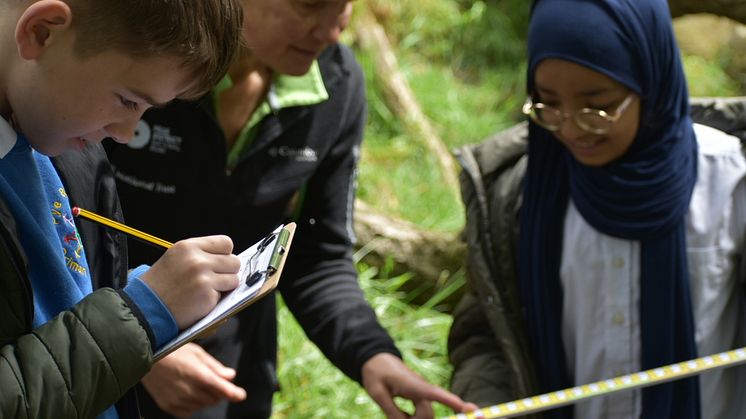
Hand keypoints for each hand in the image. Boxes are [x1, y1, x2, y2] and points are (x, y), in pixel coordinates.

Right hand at [141, 235, 240, 328]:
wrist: (144, 308)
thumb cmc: (160, 286)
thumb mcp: (175, 259)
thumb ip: (199, 255)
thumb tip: (228, 259)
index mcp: (188, 247)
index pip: (226, 243)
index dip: (225, 255)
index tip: (219, 263)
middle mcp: (197, 260)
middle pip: (234, 261)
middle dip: (228, 272)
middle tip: (214, 280)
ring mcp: (203, 278)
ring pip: (234, 279)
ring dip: (225, 287)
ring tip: (207, 291)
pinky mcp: (207, 295)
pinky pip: (225, 295)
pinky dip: (217, 300)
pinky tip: (200, 301)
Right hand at [142, 343, 246, 417]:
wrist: (145, 357)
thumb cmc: (173, 351)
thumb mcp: (197, 352)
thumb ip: (215, 366)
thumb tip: (231, 376)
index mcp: (199, 375)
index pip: (222, 390)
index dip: (234, 393)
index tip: (240, 395)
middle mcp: (190, 390)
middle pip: (214, 399)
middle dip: (217, 391)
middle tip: (211, 380)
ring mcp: (178, 400)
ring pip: (202, 405)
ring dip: (205, 398)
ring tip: (195, 383)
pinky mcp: (168, 406)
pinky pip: (188, 412)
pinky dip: (192, 405)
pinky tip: (187, 393)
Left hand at [362, 353, 478, 418]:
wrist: (376, 360)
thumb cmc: (376, 373)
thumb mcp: (377, 393)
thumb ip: (391, 410)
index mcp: (412, 384)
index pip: (435, 393)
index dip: (451, 401)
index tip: (469, 408)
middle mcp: (422, 389)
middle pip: (427, 414)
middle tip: (395, 415)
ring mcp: (422, 393)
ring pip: (425, 416)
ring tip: (394, 411)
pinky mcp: (419, 397)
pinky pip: (421, 414)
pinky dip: (411, 418)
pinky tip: (401, 414)